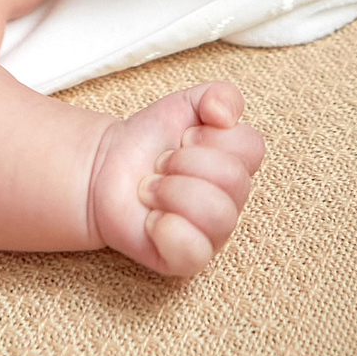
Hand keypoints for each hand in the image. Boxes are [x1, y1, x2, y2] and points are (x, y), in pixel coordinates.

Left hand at [89, 81, 265, 276]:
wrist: (106, 169)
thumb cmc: (151, 141)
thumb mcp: (185, 104)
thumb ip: (218, 95)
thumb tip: (226, 116)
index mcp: (238, 165)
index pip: (250, 147)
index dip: (210, 137)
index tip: (183, 139)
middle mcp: (232, 202)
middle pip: (232, 179)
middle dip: (183, 163)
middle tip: (161, 165)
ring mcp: (212, 234)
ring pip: (216, 215)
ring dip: (171, 192)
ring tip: (151, 190)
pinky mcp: (187, 260)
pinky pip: (193, 249)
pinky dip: (165, 228)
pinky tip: (151, 219)